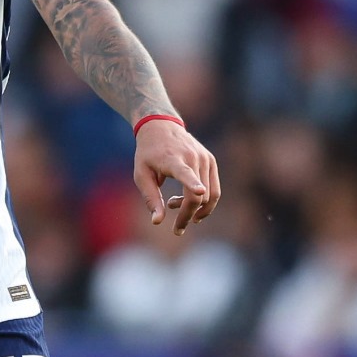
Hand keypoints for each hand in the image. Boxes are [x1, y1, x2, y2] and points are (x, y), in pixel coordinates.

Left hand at [134, 120, 220, 235]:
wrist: (161, 126)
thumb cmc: (148, 153)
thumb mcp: (141, 175)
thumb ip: (150, 198)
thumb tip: (157, 222)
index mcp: (173, 160)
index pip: (185, 173)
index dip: (193, 184)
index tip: (199, 192)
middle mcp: (193, 158)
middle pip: (198, 196)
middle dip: (188, 216)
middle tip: (177, 229)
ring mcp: (205, 159)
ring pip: (210, 196)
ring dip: (195, 210)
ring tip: (175, 206)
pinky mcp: (211, 161)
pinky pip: (214, 190)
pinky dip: (203, 201)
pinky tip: (184, 200)